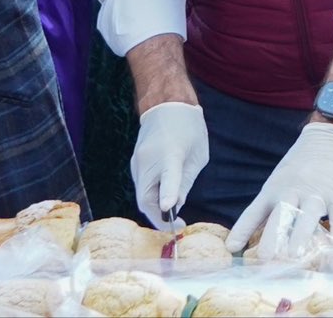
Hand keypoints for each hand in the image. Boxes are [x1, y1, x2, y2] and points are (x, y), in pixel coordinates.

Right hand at [131, 100, 208, 226]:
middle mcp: (148, 160)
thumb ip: (186, 181)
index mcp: (170, 154)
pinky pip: (141, 187)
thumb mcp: (198, 155)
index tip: (170, 213)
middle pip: (146, 199)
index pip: (168, 178)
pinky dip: (151, 197)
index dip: (168, 196)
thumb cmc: (189, 128)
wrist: (166, 104)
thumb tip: (175, 205)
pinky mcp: (134, 163)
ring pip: (141, 195)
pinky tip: (163, 201)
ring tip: (172, 218)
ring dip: (154, 209)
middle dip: (158, 218)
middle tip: (176, 227)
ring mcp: (137, 162)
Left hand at [227, 122, 332, 256]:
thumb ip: (271, 205)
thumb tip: (257, 234)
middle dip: (271, 237)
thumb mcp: (281, 177)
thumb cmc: (304, 160)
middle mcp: (293, 191)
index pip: (254, 211)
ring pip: (307, 217)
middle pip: (280, 216)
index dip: (242, 230)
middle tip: (264, 258)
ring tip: (294, 255)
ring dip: (300, 237)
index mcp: (274, 188)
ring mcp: (317, 194)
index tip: (231, 247)